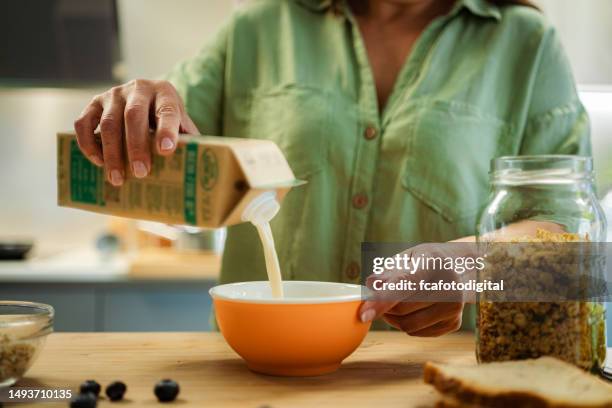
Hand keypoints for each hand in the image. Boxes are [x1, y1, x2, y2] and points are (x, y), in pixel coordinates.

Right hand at [74, 79, 198, 185]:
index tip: (166, 150)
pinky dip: (88, 143)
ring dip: (112, 152)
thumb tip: (194, 176)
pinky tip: (98, 162)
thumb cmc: (168, 121)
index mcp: (165, 93)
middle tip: (141, 172)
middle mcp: (139, 88)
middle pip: (134, 116)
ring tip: (118, 178)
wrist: (148, 100)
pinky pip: (84, 122)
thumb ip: (189, 144)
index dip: (166, 130)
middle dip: (136, 146)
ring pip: (109, 123)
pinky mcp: (95, 103)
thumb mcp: (182, 127)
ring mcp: (114, 94)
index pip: (167, 110)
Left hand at [358, 242, 473, 336]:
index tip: (364, 314)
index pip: (405, 284)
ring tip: (393, 304)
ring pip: (408, 325)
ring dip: (393, 318)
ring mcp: (454, 307)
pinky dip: (406, 324)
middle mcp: (449, 286)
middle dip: (385, 307)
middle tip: (379, 297)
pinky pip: (417, 333)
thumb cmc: (426, 261)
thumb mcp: (408, 256)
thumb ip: (388, 271)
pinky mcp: (454, 323)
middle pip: (403, 309)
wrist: (461, 268)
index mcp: (434, 262)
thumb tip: (371, 284)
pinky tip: (411, 310)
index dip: (383, 300)